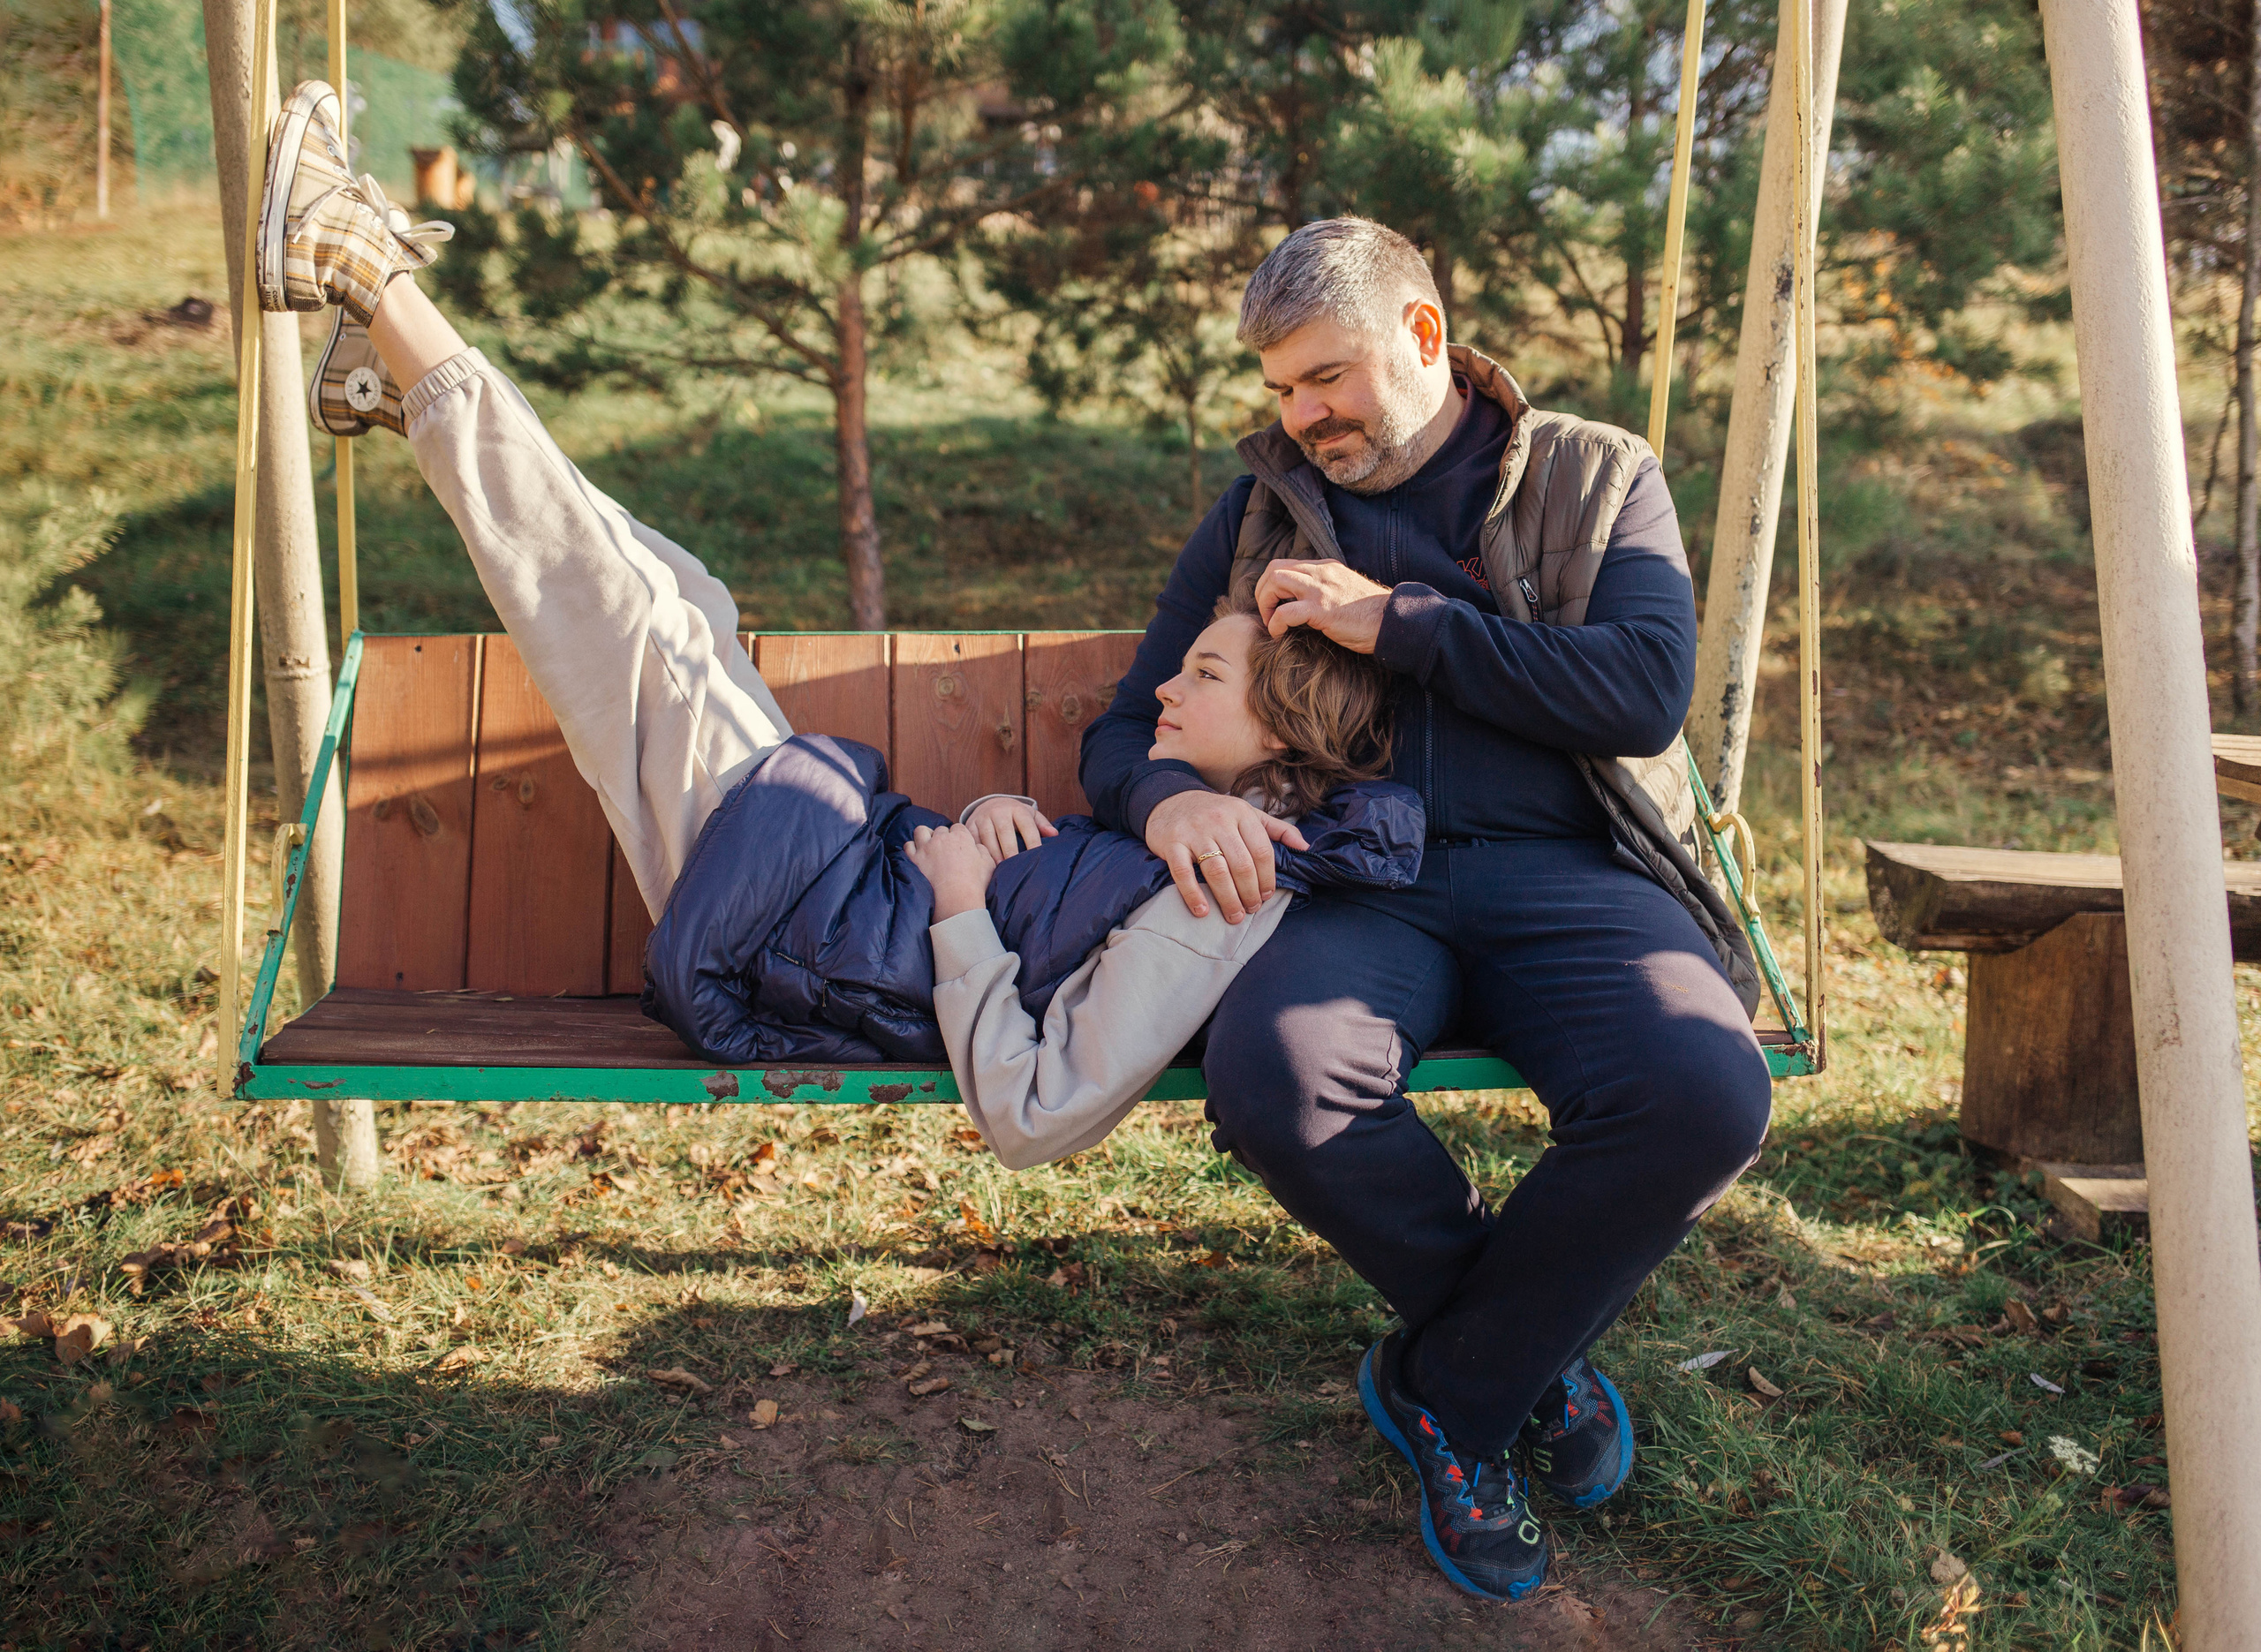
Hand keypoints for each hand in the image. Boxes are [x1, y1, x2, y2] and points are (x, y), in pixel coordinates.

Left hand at [906, 822, 996, 920]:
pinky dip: (912, 849)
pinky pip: (908, 846)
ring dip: (925, 837)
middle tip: (945, 851)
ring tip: (929, 848)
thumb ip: (982, 850)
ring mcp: (926, 848)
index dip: (959, 837)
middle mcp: (941, 838)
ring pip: (921, 831)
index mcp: (961, 837)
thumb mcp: (989, 864)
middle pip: (940, 830)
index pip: (958, 827)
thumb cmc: (975, 884)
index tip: (959, 847)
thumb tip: (975, 847)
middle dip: (942, 838)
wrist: (956, 900)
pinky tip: (917, 856)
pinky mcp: (914, 859)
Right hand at [963, 795, 1056, 858]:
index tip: (1036, 856)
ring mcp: (983, 817)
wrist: (990, 805)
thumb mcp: (1030, 815)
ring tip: (1000, 869)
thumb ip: (1042, 824)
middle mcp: (999, 811)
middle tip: (1013, 865)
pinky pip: (973, 840)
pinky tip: (984, 864)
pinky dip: (978, 852)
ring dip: (993, 854)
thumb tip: (1054, 835)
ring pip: (987, 837)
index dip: (1032, 841)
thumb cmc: (1015, 816)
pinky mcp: (970, 825)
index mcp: (1017, 809)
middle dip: (1010, 849)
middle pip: (1005, 831)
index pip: (1027, 826)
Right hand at [1144, 790, 1308, 922]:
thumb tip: (1305, 847)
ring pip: (1217, 871)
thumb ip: (1277, 829)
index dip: (1267, 878)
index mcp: (1241, 813)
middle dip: (1250, 893)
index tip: (1266, 896)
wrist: (1169, 800)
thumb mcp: (1247, 813)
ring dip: (1228, 899)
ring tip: (1234, 916)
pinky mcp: (1171, 843)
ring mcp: (1194, 832)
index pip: (1262, 851)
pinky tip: (1202, 911)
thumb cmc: (1215, 812)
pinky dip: (1194, 895)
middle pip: (1241, 865)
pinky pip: (1183, 874)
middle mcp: (1219, 820)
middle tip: (1251, 909)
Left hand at [1253, 559, 1392, 653]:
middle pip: (1274, 568)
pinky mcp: (1323, 610)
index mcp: (1326, 568)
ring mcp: (1321, 589)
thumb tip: (1303, 605)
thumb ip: (1325, 591)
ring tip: (1272, 622)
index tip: (1274, 605)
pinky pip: (1286, 612)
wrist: (1394, 621)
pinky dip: (1276, 623)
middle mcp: (1321, 572)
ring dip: (1266, 603)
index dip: (1272, 584)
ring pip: (1275, 581)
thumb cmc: (1371, 614)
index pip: (1286, 564)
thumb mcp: (1344, 593)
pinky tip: (1279, 634)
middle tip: (1267, 614)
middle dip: (1263, 592)